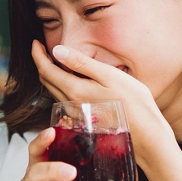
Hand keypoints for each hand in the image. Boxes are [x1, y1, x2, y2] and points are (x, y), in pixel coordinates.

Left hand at [32, 41, 173, 160]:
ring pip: (55, 91)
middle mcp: (70, 104)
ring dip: (50, 75)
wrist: (146, 137)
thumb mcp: (109, 76)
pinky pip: (65, 100)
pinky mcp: (84, 120)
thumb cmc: (133, 104)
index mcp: (74, 90)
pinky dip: (61, 86)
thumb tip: (57, 51)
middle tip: (42, 49)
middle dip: (41, 63)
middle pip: (47, 81)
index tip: (35, 43)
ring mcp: (76, 115)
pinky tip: (71, 81)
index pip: (46, 70)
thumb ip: (82, 63)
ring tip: (54, 61)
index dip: (37, 54)